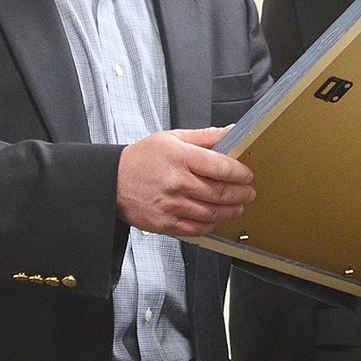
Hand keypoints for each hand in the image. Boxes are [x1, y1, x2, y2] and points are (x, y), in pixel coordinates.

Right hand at [116, 126, 255, 237]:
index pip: (220, 167)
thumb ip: (206, 136)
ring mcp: (171, 205)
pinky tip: (217, 218)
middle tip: (248, 192)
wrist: (111, 181)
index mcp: (180, 157)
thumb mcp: (173, 137)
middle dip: (241, 193)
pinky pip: (196, 229)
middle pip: (220, 192)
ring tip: (238, 205)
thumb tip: (232, 131)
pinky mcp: (165, 223)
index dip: (240, 173)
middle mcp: (176, 182)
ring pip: (212, 213)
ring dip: (231, 211)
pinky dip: (212, 225)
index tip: (247, 174)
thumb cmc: (143, 158)